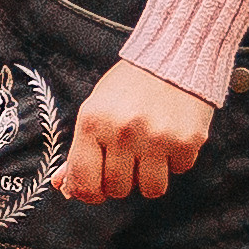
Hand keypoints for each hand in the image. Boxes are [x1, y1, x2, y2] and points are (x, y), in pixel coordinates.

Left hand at [56, 62, 214, 201]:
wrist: (173, 54)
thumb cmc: (129, 85)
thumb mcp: (96, 109)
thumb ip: (80, 149)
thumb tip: (62, 185)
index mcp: (93, 123)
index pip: (84, 183)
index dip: (90, 193)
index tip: (98, 188)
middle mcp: (123, 132)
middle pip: (118, 190)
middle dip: (123, 180)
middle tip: (129, 157)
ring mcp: (156, 138)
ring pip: (151, 189)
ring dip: (151, 175)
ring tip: (151, 150)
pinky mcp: (186, 140)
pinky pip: (179, 170)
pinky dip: (176, 159)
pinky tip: (171, 135)